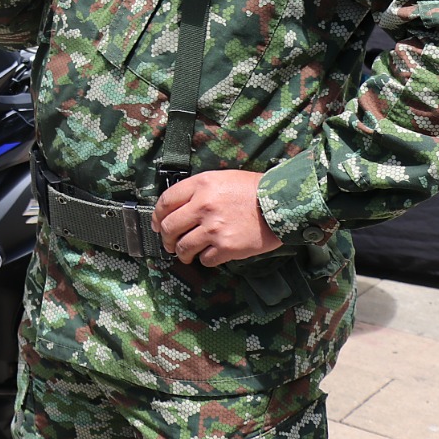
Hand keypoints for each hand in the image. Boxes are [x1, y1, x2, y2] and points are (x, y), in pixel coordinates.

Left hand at [152, 170, 283, 266]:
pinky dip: (205, 259)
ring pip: (183, 247)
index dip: (157, 216)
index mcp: (200, 185)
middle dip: (166, 239)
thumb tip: (177, 208)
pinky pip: (205, 259)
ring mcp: (214, 228)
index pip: (165, 202)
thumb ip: (198, 190)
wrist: (281, 203)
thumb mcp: (221, 178)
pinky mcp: (227, 247)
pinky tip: (210, 255)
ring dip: (182, 253)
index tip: (157, 224)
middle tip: (169, 244)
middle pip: (169, 227)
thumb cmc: (252, 189)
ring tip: (186, 254)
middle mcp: (203, 206)